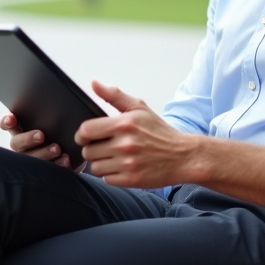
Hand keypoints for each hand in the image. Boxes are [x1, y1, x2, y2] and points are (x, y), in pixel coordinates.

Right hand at [0, 113, 74, 169]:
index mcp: (20, 130)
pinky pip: (47, 170)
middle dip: (27, 138)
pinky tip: (65, 159)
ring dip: (43, 153)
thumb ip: (49, 117)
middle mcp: (22, 146)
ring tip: (57, 149)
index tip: (12, 119)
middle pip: (17, 143)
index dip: (7, 121)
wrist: (74, 152)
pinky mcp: (44, 172)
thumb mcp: (54, 122)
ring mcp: (30, 160)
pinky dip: (57, 164)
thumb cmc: (59, 131)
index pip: (7, 125)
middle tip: (41, 135)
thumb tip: (57, 109)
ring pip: (30, 158)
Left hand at [76, 80, 195, 187]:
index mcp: (124, 124)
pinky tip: (123, 167)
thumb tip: (94, 84)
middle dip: (93, 149)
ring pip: (95, 167)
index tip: (86, 136)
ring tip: (115, 158)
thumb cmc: (160, 132)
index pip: (86, 130)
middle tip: (105, 147)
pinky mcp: (131, 180)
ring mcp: (127, 163)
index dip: (82, 134)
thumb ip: (114, 96)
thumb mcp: (139, 108)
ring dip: (101, 163)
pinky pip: (107, 179)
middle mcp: (124, 144)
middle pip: (88, 152)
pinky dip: (112, 174)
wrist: (183, 156)